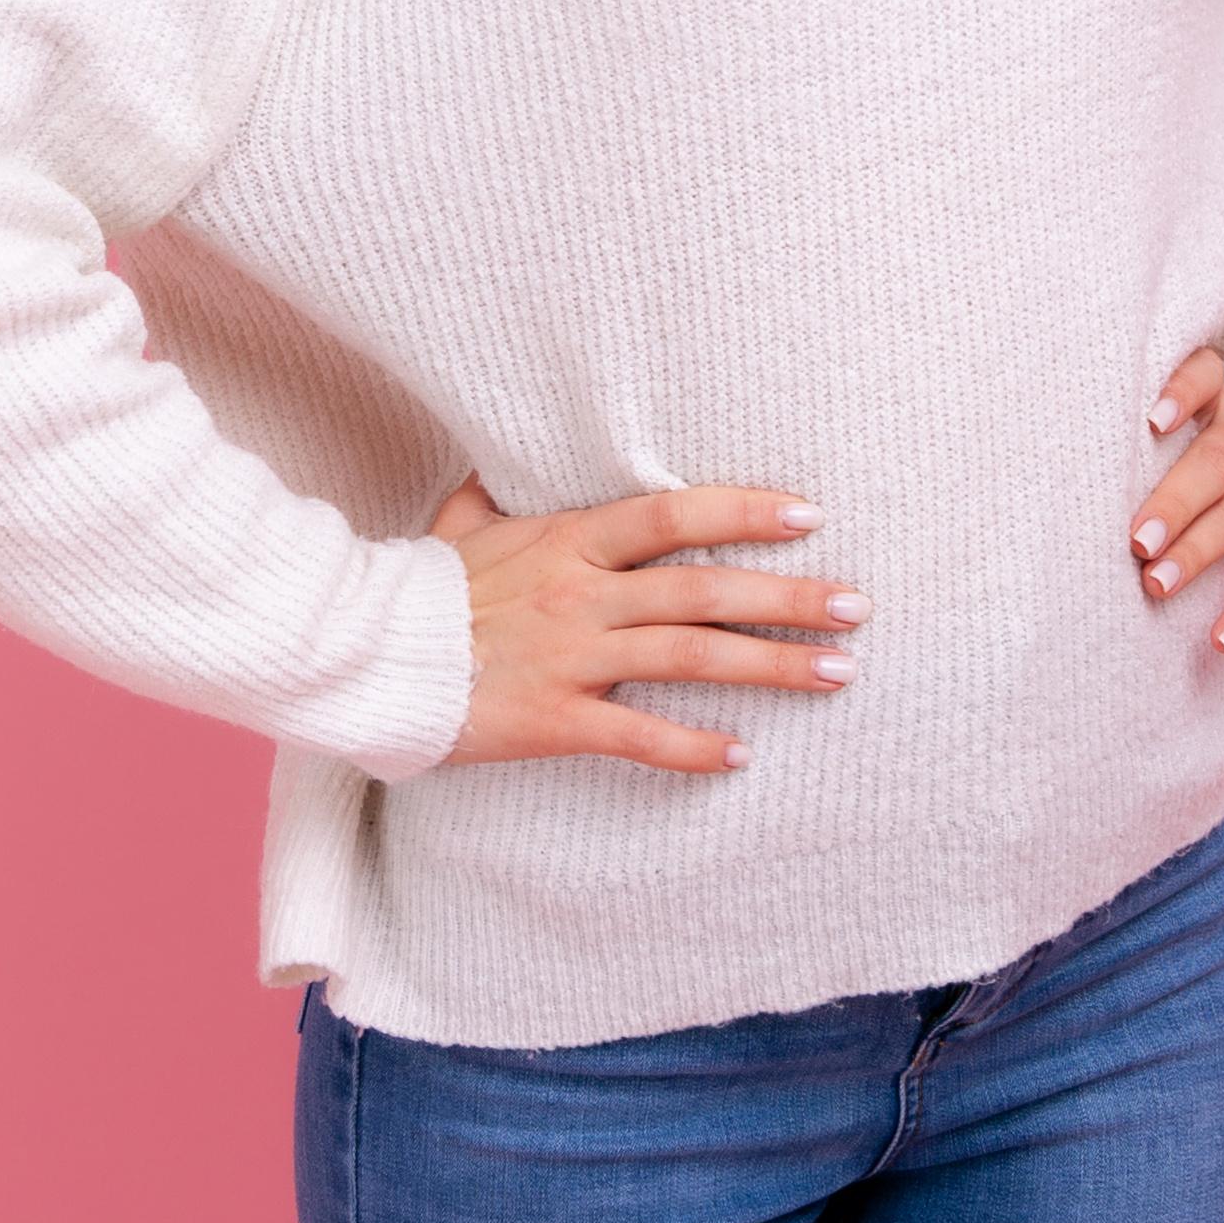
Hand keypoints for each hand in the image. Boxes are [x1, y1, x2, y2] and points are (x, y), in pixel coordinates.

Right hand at [429, 475, 865, 772]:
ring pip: (690, 656)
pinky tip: (740, 756)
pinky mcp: (556, 718)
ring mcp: (573, 656)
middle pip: (704, 588)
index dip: (744, 511)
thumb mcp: (459, 526)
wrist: (367, 658)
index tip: (808, 514)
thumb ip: (493, 497)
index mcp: (568, 539)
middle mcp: (583, 592)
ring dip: (770, 666)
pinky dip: (691, 746)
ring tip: (835, 674)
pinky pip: (637, 734)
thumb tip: (501, 466)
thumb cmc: (418, 590)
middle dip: (788, 596)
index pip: (674, 515)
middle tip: (856, 605)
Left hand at [1131, 346, 1223, 654]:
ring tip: (1157, 585)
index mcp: (1214, 397)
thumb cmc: (1177, 456)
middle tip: (1137, 542)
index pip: (1204, 374)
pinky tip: (1220, 638)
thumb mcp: (1159, 436)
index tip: (1152, 422)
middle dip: (1174, 504)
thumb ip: (1127, 442)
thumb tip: (1045, 477)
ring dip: (1197, 553)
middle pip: (1214, 462)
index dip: (1182, 393)